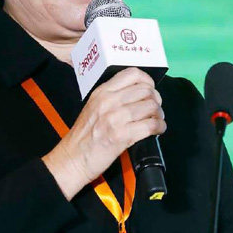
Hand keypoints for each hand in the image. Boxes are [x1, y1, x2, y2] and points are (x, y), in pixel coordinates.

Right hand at [42, 67, 165, 199]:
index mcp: (101, 92)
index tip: (150, 89)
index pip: (132, 74)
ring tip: (156, 120)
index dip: (147, 80)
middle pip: (146, 90)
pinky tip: (157, 130)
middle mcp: (108, 101)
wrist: (72, 159)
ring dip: (159, 114)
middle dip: (156, 100)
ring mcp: (115, 118)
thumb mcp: (93, 107)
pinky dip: (159, 127)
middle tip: (154, 109)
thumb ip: (112, 98)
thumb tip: (138, 95)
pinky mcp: (122, 135)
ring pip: (151, 106)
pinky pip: (151, 125)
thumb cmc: (83, 137)